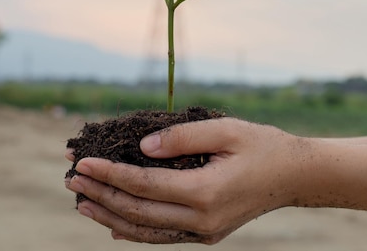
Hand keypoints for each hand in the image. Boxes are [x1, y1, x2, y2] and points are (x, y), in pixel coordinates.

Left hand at [64, 117, 312, 243]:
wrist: (295, 176)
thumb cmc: (262, 146)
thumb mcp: (226, 130)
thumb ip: (181, 137)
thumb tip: (142, 147)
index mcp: (205, 192)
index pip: (143, 185)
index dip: (109, 174)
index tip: (81, 163)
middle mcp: (201, 220)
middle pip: (138, 212)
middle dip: (101, 196)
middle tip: (71, 181)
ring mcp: (204, 232)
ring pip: (146, 231)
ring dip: (110, 218)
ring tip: (82, 204)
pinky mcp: (207, 234)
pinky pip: (162, 236)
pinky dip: (134, 232)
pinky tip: (113, 226)